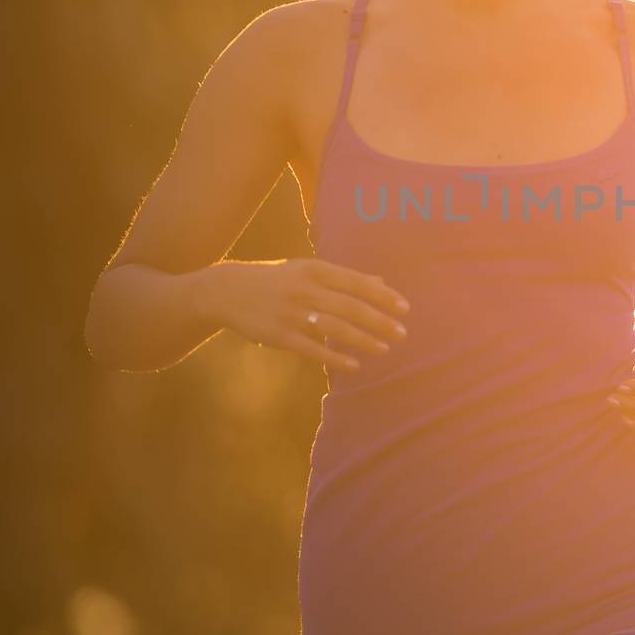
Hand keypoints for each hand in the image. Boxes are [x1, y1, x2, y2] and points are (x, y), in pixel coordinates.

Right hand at [211, 257, 408, 373]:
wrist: (228, 291)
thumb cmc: (277, 279)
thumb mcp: (309, 270)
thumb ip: (344, 278)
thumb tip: (381, 283)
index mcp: (315, 270)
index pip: (358, 283)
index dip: (383, 297)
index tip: (405, 308)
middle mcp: (306, 290)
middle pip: (351, 308)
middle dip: (380, 322)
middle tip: (402, 334)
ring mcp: (292, 313)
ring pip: (335, 329)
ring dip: (363, 340)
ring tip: (384, 349)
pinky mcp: (280, 336)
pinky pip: (313, 349)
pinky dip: (335, 358)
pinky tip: (354, 365)